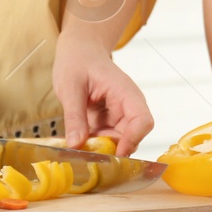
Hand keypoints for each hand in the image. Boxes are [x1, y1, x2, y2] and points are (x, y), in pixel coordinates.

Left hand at [53, 34, 153, 155]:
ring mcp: (118, 116)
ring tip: (79, 153)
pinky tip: (77, 147)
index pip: (142, 120)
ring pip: (118, 143)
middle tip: (89, 159)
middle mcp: (127, 106)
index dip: (133, 140)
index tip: (116, 155)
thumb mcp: (70, 87)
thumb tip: (76, 144)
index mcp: (125, 92)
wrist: (79, 52)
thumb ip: (74, 116)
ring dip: (101, 151)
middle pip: (132, 137)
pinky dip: (93, 147)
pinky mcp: (107, 123)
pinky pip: (105, 141)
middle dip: (113, 151)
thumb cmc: (77, 61)